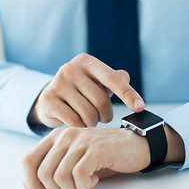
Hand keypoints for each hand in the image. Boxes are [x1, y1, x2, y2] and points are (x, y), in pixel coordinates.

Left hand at [22, 127, 150, 188]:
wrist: (135, 145)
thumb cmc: (104, 156)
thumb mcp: (73, 162)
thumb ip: (51, 170)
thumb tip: (27, 186)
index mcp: (56, 137)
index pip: (27, 161)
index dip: (32, 182)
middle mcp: (66, 136)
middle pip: (43, 173)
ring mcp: (81, 141)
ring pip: (59, 177)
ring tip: (85, 184)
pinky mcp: (96, 149)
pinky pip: (79, 176)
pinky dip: (85, 185)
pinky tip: (94, 178)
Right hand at [28, 53, 144, 127]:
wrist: (51, 99)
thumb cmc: (82, 90)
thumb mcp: (98, 81)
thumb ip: (116, 79)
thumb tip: (125, 78)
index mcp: (86, 62)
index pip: (113, 78)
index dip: (128, 94)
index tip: (140, 107)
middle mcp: (70, 69)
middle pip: (101, 100)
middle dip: (106, 115)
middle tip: (103, 117)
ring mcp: (57, 83)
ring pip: (88, 114)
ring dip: (93, 122)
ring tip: (89, 120)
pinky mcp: (48, 100)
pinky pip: (74, 121)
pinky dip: (81, 127)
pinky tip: (78, 123)